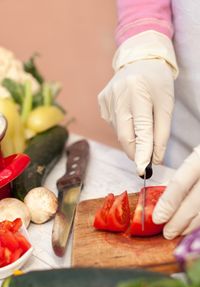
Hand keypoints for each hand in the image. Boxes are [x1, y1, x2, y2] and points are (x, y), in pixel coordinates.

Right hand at [98, 59, 173, 175]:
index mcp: (138, 91)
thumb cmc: (157, 83)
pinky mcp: (102, 102)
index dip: (142, 151)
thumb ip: (162, 133)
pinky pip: (113, 124)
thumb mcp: (166, 105)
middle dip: (135, 152)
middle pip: (124, 135)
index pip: (141, 129)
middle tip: (144, 159)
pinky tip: (130, 113)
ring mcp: (107, 99)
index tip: (142, 169)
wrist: (140, 60)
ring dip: (131, 137)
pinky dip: (124, 126)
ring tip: (140, 119)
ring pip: (119, 132)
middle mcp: (118, 95)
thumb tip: (155, 159)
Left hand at [153, 146, 199, 238]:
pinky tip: (194, 226)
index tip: (157, 217)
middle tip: (167, 232)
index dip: (167, 203)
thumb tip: (164, 201)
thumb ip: (184, 176)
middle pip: (194, 203)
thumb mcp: (197, 158)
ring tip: (179, 232)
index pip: (180, 184)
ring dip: (192, 225)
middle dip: (178, 221)